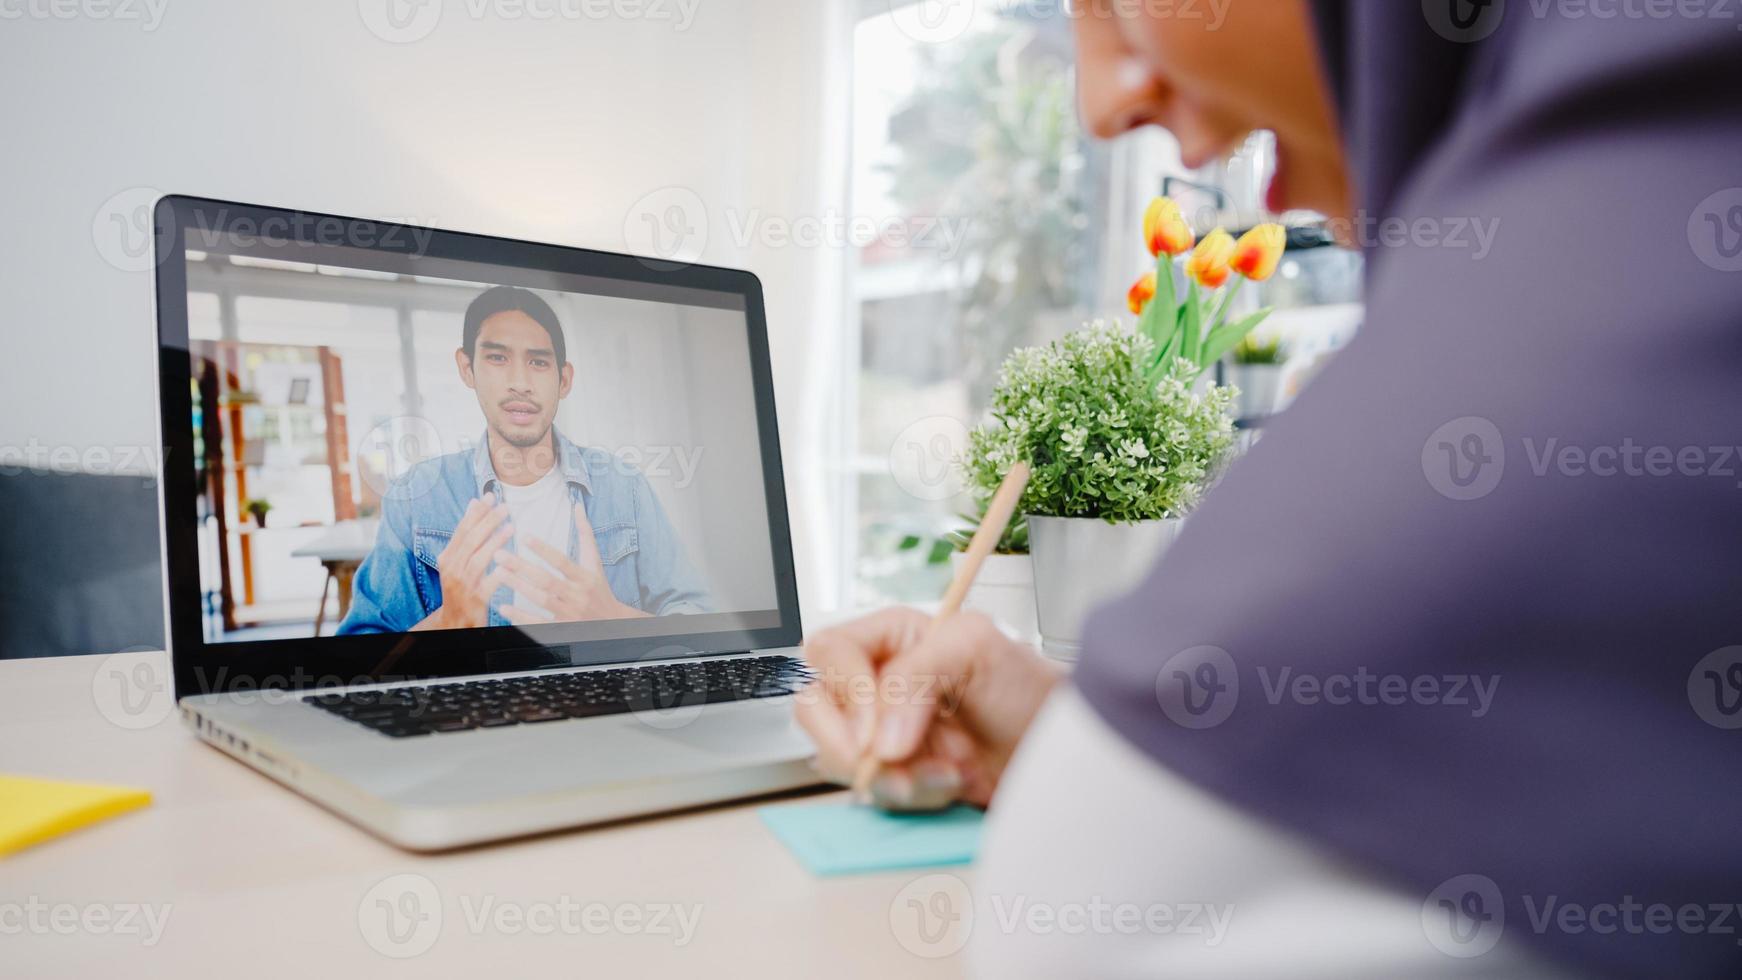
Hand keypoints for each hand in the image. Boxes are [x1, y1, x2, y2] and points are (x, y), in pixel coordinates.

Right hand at [416, 492, 512, 630]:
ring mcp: (463, 585)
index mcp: (447, 558)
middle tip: (505, 507)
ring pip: (479, 560)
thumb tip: (474, 502)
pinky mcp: (476, 601)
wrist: (453, 622)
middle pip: (470, 541)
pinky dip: (498, 574)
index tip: (489, 495)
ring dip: (495, 542)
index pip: (462, 530)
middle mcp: (452, 570)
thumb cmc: (460, 586)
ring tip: (511, 527)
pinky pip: (488, 585)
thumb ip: (466, 534)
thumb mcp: (457, 560)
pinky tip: (510, 563)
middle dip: (488, 522)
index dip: (476, 512)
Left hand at [496, 501, 649, 623]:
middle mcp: (577, 595)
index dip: (544, 549)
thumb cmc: (599, 588)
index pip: (562, 562)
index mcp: (585, 577)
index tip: (524, 536)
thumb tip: (577, 505)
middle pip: (546, 580)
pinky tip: (503, 607)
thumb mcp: (594, 561)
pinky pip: (539, 624)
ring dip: (518, 587)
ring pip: (541, 600)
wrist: (612, 624)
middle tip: (498, 554)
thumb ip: (585, 534)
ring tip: (498, 573)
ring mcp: (569, 614)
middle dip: (521, 567)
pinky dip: (521, 617)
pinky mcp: (562, 629)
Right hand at [795, 607, 1058, 810]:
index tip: (872, 730)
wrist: (1056, 750)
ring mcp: (884, 733)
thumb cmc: (1026, 687)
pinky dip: (911, 797)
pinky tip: (949, 785)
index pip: (830, 652)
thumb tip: (880, 737)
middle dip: (848, 744)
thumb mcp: (974, 649)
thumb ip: (914, 676)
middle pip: (816, 707)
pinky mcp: (898, 774)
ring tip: (944, 773)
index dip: (845, 691)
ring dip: (891, 776)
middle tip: (886, 761)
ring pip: (840, 759)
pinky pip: (873, 793)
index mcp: (890, 638)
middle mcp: (878, 683)